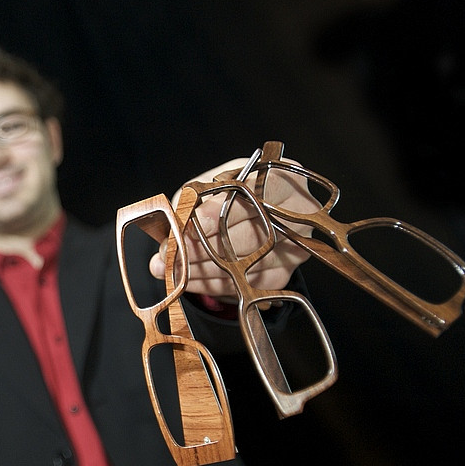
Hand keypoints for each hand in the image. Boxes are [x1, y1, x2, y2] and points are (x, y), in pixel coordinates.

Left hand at [148, 157, 317, 297]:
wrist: (260, 208)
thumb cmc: (235, 190)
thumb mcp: (216, 181)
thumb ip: (196, 198)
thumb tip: (173, 226)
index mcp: (283, 180)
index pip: (247, 200)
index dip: (214, 216)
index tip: (185, 229)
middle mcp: (297, 215)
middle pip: (246, 238)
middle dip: (200, 249)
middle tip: (167, 254)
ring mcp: (294, 248)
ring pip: (242, 266)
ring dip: (200, 271)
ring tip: (168, 269)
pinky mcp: (283, 274)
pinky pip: (243, 285)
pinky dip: (210, 284)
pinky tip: (188, 279)